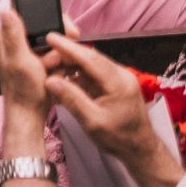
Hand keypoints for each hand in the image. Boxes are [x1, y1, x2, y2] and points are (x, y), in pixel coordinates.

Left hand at [0, 7, 59, 140]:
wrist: (32, 114)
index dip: (48, 16)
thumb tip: (5, 10)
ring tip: (52, 69)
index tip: (64, 28)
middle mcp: (19, 41)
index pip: (29, 12)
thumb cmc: (23, 90)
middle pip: (48, 27)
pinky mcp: (42, 62)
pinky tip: (57, 74)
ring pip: (57, 42)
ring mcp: (32, 52)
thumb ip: (14, 35)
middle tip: (54, 59)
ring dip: (61, 56)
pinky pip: (60, 55)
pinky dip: (62, 64)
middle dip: (58, 43)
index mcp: (9, 36)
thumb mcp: (19, 60)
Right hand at [41, 31, 159, 162]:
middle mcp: (121, 75)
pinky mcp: (116, 84)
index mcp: (118, 82)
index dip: (68, 47)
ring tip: (51, 72)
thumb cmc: (119, 138)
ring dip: (70, 66)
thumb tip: (50, 80)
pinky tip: (64, 80)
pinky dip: (77, 74)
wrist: (140, 149)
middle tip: (44, 61)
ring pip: (90, 64)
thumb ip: (71, 99)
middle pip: (90, 57)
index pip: (90, 58)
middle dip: (66, 56)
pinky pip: (93, 73)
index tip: (50, 37)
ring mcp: (120, 79)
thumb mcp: (92, 122)